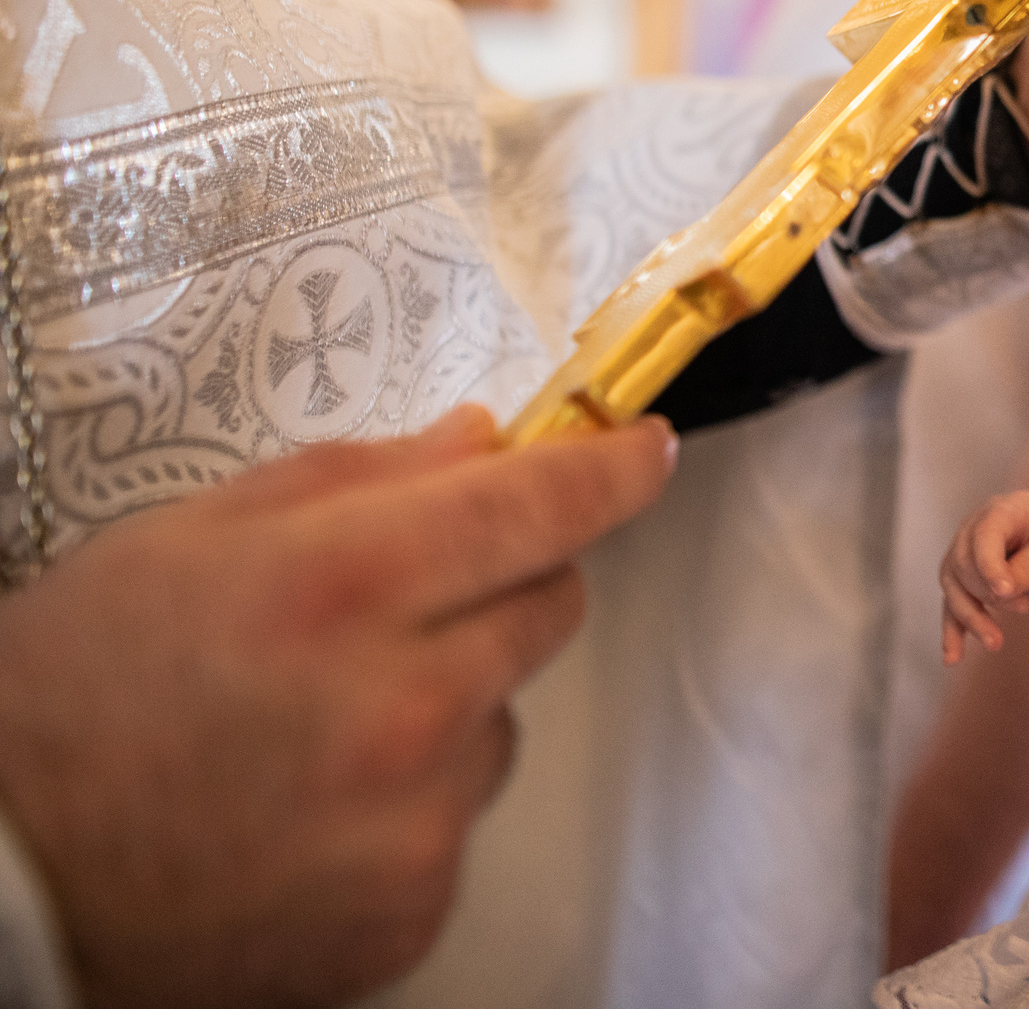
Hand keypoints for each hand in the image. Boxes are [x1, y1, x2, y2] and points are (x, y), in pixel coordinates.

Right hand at [0, 405, 674, 1008]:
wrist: (4, 881)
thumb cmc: (72, 695)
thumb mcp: (190, 539)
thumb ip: (357, 481)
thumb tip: (481, 442)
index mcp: (344, 587)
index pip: (540, 508)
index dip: (608, 472)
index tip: (641, 452)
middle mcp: (404, 706)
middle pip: (551, 607)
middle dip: (505, 583)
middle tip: (408, 601)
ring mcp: (417, 822)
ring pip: (503, 719)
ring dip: (450, 704)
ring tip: (317, 727)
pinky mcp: (413, 909)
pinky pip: (460, 820)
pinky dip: (410, 805)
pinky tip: (310, 807)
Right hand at [940, 490, 1028, 661]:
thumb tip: (1002, 591)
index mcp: (1002, 511)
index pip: (984, 536)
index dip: (989, 565)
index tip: (1005, 592)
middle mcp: (976, 530)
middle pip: (962, 565)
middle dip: (987, 594)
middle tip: (1024, 608)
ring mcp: (968, 556)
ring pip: (953, 589)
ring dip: (970, 618)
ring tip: (995, 643)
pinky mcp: (968, 583)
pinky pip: (954, 607)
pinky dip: (954, 631)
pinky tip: (953, 658)